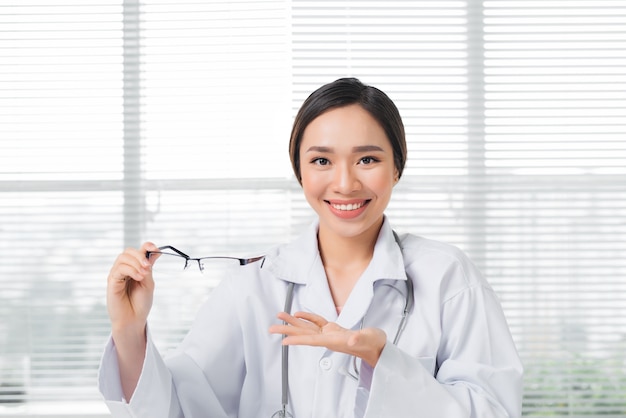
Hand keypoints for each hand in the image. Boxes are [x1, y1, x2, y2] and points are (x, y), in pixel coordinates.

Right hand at [106, 242, 158, 335]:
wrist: (133, 319)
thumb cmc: (140, 303)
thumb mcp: (148, 282)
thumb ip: (149, 267)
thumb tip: (156, 251)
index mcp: (135, 268)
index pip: (139, 250)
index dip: (147, 246)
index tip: (155, 249)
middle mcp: (125, 269)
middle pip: (129, 251)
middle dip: (140, 256)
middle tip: (148, 267)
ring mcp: (117, 274)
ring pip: (123, 257)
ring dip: (136, 263)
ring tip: (143, 275)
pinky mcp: (112, 281)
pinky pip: (119, 268)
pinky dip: (131, 270)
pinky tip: (138, 277)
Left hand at [269, 311, 386, 367]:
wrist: (377, 347)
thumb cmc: (373, 344)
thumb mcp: (368, 339)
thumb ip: (360, 339)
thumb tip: (352, 339)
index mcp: (334, 341)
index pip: (312, 341)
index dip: (298, 340)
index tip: (284, 341)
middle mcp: (328, 339)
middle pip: (304, 335)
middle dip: (287, 331)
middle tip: (271, 329)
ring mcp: (329, 334)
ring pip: (307, 328)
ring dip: (292, 322)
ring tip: (279, 317)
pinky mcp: (333, 329)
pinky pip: (316, 322)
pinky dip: (307, 318)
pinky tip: (299, 315)